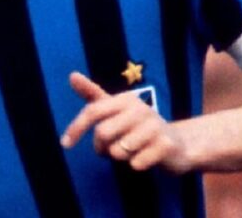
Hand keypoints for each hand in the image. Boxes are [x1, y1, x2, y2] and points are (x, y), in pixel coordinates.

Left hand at [60, 72, 192, 173]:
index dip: (76, 127)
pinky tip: (146, 157)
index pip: (93, 111)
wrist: (176, 143)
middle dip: (102, 147)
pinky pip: (136, 164)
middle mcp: (141, 108)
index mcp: (125, 99)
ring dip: (121, 157)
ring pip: (118, 151)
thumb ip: (93, 95)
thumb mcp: (116, 110)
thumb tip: (71, 75)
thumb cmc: (138, 127)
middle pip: (102, 133)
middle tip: (112, 148)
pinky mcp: (166, 144)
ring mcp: (155, 126)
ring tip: (133, 150)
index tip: (65, 144)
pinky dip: (137, 165)